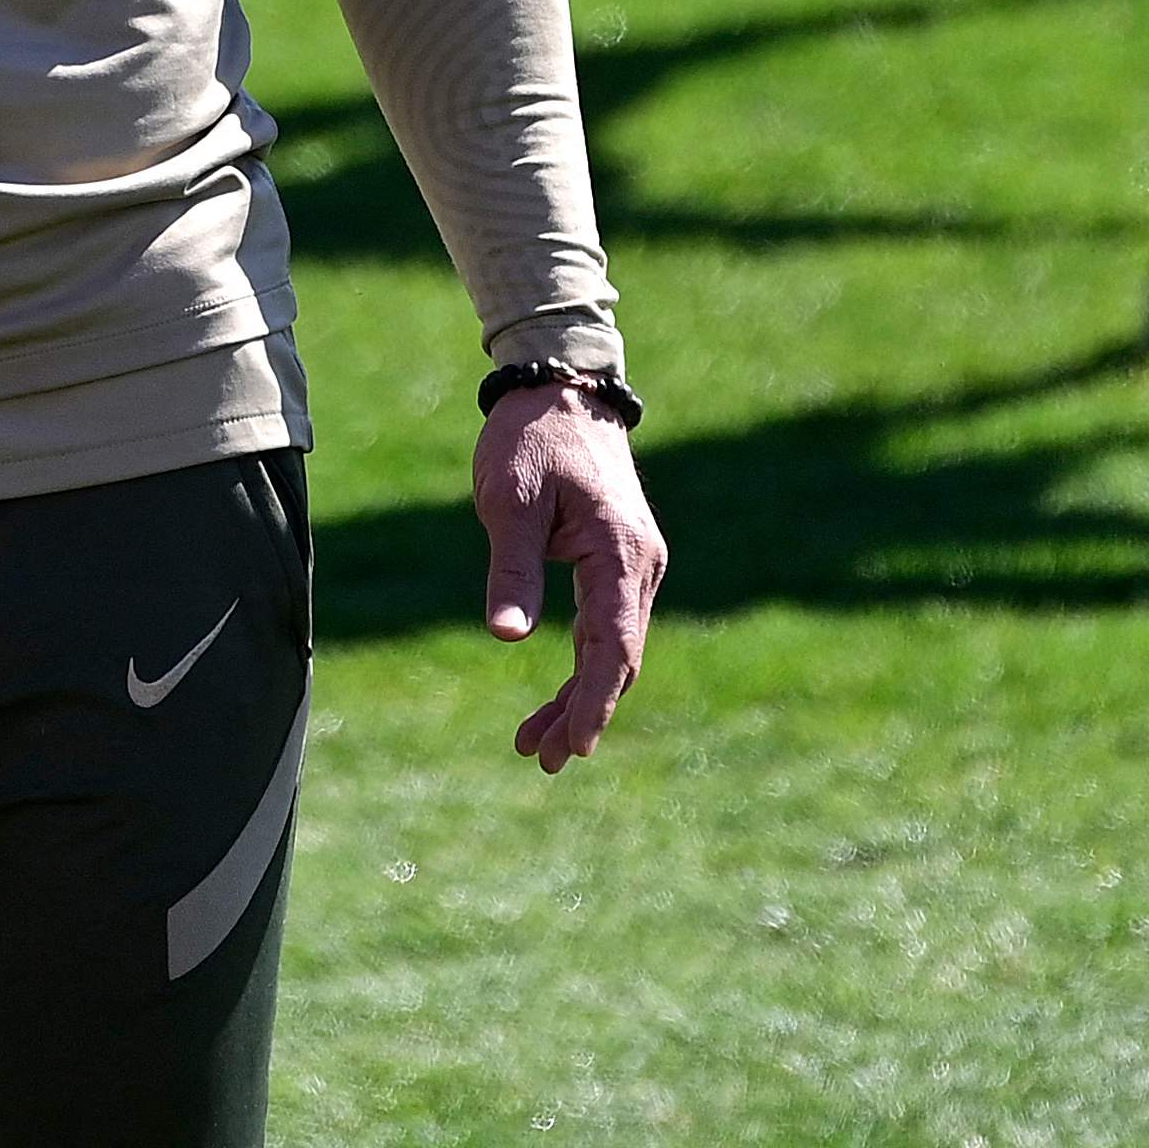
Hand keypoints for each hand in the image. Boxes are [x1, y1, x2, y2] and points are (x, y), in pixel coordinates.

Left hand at [473, 386, 665, 772]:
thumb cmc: (531, 439)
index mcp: (619, 551)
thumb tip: (508, 636)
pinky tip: (555, 697)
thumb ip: (511, 567)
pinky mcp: (619, 561)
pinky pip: (607, 627)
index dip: (594, 699)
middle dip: (582, 712)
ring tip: (535, 745)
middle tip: (540, 759)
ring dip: (580, 696)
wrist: (562, 389)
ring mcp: (635, 564)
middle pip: (619, 657)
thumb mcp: (510, 499)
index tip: (574, 745)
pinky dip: (583, 664)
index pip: (613, 644)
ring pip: (615, 648)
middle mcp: (640, 564)